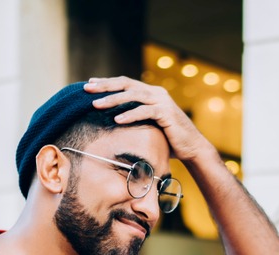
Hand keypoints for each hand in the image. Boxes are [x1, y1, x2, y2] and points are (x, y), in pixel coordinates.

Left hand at [84, 77, 214, 162]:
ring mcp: (162, 101)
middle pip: (126, 85)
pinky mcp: (167, 113)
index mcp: (151, 93)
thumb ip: (135, 118)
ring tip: (97, 105)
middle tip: (87, 89)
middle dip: (105, 86)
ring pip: (134, 96)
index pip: (125, 83)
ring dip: (113, 100)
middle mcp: (156, 93)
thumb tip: (111, 121)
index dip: (107, 83)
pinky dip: (130, 115)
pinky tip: (117, 120)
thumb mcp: (148, 125)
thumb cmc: (168, 139)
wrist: (191, 147)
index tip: (89, 84)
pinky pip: (145, 111)